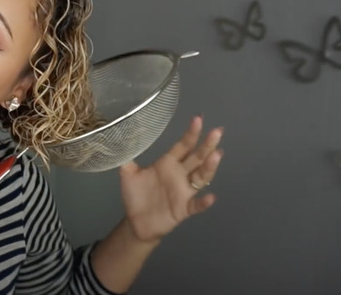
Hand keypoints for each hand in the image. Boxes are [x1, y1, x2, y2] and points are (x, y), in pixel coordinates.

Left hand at [119, 115, 223, 242]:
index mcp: (167, 163)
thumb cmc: (136, 196)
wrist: (136, 221)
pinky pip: (196, 205)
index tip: (198, 119)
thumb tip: (123, 139)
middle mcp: (179, 174)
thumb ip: (128, 158)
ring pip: (201, 177)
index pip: (182, 146)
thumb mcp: (128, 174)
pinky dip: (204, 202)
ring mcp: (184, 191)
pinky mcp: (184, 209)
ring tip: (217, 155)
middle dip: (207, 144)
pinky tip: (211, 197)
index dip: (191, 133)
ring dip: (209, 167)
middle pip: (196, 157)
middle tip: (218, 131)